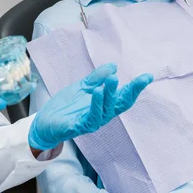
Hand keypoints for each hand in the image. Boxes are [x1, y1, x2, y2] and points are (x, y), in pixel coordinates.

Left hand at [28, 63, 152, 150]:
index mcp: (104, 105)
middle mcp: (102, 115)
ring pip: (107, 110)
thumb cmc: (66, 106)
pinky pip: (91, 117)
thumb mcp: (82, 87)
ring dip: (111, 94)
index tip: (148, 76)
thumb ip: (97, 78)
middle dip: (131, 91)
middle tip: (139, 78)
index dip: (136, 87)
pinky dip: (96, 105)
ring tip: (113, 79)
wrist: (45, 120)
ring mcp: (92, 122)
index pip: (123, 97)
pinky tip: (97, 92)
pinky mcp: (79, 126)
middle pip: (120, 104)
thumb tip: (114, 66)